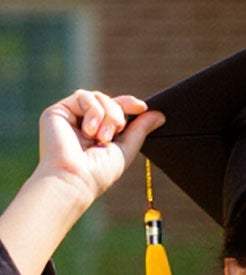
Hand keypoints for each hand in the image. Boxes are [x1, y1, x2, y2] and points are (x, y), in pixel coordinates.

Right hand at [33, 91, 159, 209]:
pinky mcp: (57, 111)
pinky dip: (93, 111)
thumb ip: (140, 130)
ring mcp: (70, 116)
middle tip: (116, 132)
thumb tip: (159, 114)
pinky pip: (83, 96)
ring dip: (107, 114)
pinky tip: (89, 131)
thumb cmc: (99, 172)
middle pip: (108, 100)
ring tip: (102, 137)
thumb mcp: (126, 149)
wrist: (75, 178)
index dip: (129, 104)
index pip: (115, 109)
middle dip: (118, 113)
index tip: (142, 107)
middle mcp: (83, 123)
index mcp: (98, 132)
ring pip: (97, 96)